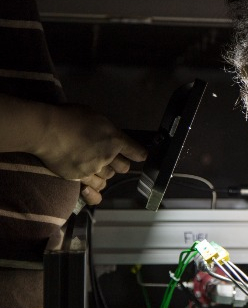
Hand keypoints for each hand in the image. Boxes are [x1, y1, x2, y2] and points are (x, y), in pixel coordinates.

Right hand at [33, 103, 147, 204]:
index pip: (136, 152)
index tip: (140, 156)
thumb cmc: (69, 117)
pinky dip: (94, 191)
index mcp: (115, 139)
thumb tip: (109, 135)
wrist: (46, 130)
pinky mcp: (80, 179)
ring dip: (105, 174)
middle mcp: (108, 156)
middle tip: (112, 160)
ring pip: (108, 178)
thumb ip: (106, 129)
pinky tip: (91, 189)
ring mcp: (94, 169)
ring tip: (97, 169)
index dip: (139, 154)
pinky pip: (93, 191)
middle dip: (119, 164)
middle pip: (123, 168)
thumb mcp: (95, 116)